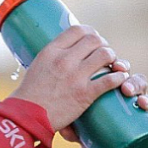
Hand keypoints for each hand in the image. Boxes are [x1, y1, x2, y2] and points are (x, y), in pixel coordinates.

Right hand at [11, 25, 126, 129]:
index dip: (90, 32)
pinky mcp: (84, 94)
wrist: (26, 117)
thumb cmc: (30, 94)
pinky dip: (119, 77)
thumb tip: (66, 51)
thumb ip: (53, 57)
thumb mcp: (38, 66)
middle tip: (105, 54)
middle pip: (94, 39)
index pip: (77, 30)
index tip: (93, 40)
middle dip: (103, 44)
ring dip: (113, 58)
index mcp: (51, 51)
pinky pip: (109, 79)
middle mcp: (64, 60)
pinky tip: (120, 79)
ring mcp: (75, 76)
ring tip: (113, 65)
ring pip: (105, 55)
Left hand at [57, 63, 147, 142]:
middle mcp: (133, 96)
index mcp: (115, 87)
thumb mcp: (77, 121)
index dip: (121, 65)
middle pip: (139, 81)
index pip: (121, 71)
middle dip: (134, 81)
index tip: (114, 66)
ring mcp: (144, 111)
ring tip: (141, 103)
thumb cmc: (89, 129)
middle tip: (125, 88)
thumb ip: (69, 120)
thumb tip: (64, 127)